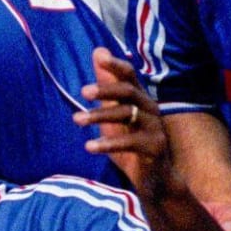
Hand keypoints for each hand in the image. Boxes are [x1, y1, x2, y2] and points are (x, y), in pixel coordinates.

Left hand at [74, 48, 175, 200]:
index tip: (99, 57)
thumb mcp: (114, 113)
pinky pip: (131, 142)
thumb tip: (98, 51)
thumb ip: (106, 86)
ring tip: (76, 120)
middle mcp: (149, 109)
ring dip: (99, 116)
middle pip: (129, 91)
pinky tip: (89, 146)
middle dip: (106, 89)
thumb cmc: (131, 142)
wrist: (154, 178)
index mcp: (139, 99)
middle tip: (82, 91)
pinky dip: (108, 143)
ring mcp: (154, 127)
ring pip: (128, 114)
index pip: (130, 76)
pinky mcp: (155, 147)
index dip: (116, 65)